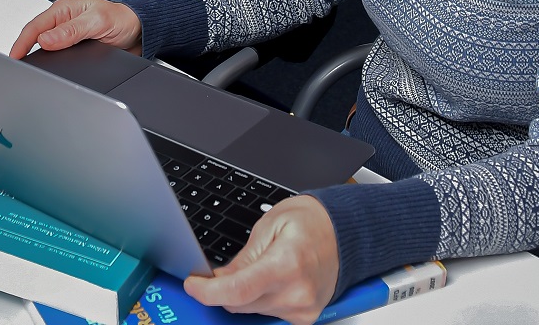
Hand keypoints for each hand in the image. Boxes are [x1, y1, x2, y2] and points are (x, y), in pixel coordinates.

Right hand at [9, 0, 142, 58]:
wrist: (139, 32)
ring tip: (24, 70)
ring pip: (43, 49)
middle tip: (14, 67)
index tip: (14, 57)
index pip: (35, 27)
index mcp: (64, 10)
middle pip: (34, 37)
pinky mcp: (73, 50)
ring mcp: (66, 37)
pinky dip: (48, 64)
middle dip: (22, 50)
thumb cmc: (121, 19)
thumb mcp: (97, 21)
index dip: (21, 43)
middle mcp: (62, 23)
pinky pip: (56, 57)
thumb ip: (72, 30)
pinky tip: (45, 71)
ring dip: (34, 57)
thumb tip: (46, 39)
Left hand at [183, 196, 340, 324]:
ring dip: (244, 295)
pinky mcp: (305, 318)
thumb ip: (242, 257)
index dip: (208, 292)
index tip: (193, 285)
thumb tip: (217, 279)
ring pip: (252, 311)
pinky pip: (268, 315)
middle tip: (219, 271)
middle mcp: (297, 293)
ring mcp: (303, 309)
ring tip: (259, 268)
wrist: (344, 234)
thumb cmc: (312, 223)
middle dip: (224, 289)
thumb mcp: (269, 226)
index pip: (238, 290)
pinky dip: (260, 301)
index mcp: (287, 264)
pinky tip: (268, 283)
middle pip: (240, 304)